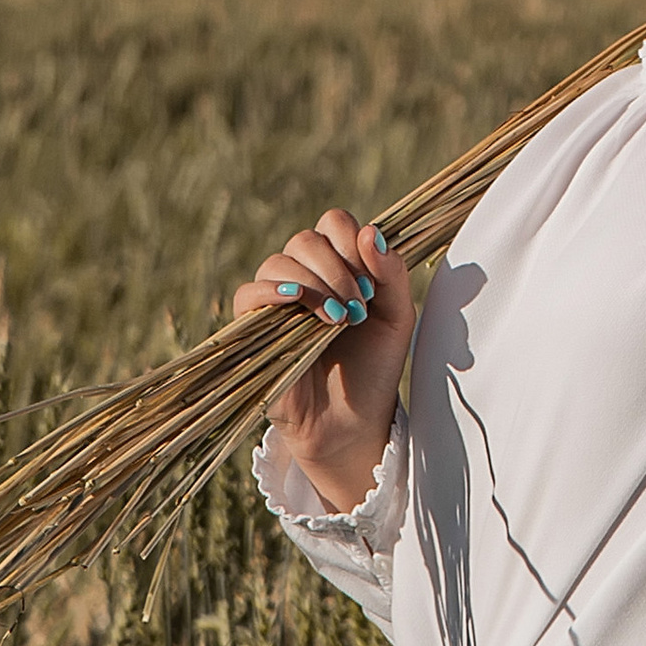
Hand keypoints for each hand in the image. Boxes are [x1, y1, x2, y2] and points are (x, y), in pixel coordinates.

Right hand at [230, 210, 413, 513]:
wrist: (353, 422)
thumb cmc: (375, 369)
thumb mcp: (397, 318)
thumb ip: (392, 274)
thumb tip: (372, 233)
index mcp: (338, 266)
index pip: (333, 223)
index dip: (351, 240)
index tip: (372, 281)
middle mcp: (304, 277)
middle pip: (305, 240)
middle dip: (336, 269)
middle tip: (358, 308)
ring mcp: (277, 301)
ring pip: (278, 262)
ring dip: (313, 283)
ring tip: (337, 319)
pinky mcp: (255, 328)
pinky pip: (248, 294)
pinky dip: (272, 291)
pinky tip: (298, 303)